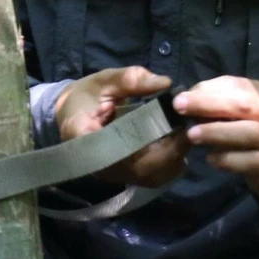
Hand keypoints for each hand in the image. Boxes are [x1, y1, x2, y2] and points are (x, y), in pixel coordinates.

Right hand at [55, 66, 186, 188]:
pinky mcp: (123, 177)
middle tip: (186, 126)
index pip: (124, 146)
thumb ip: (131, 79)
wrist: (71, 115)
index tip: (175, 121)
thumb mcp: (104, 80)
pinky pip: (152, 178)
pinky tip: (174, 145)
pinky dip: (169, 164)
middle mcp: (98, 164)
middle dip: (170, 149)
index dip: (155, 137)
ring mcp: (111, 175)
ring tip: (182, 134)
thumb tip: (165, 83)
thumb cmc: (86, 96)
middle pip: (142, 168)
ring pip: (151, 176)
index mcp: (85, 137)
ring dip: (173, 158)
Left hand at [173, 75, 258, 199]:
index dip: (208, 89)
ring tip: (192, 134)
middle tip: (179, 106)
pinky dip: (226, 159)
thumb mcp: (248, 111)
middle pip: (243, 106)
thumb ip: (223, 102)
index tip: (182, 95)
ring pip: (248, 133)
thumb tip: (189, 98)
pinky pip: (247, 161)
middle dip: (208, 104)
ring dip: (216, 132)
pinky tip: (210, 158)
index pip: (237, 86)